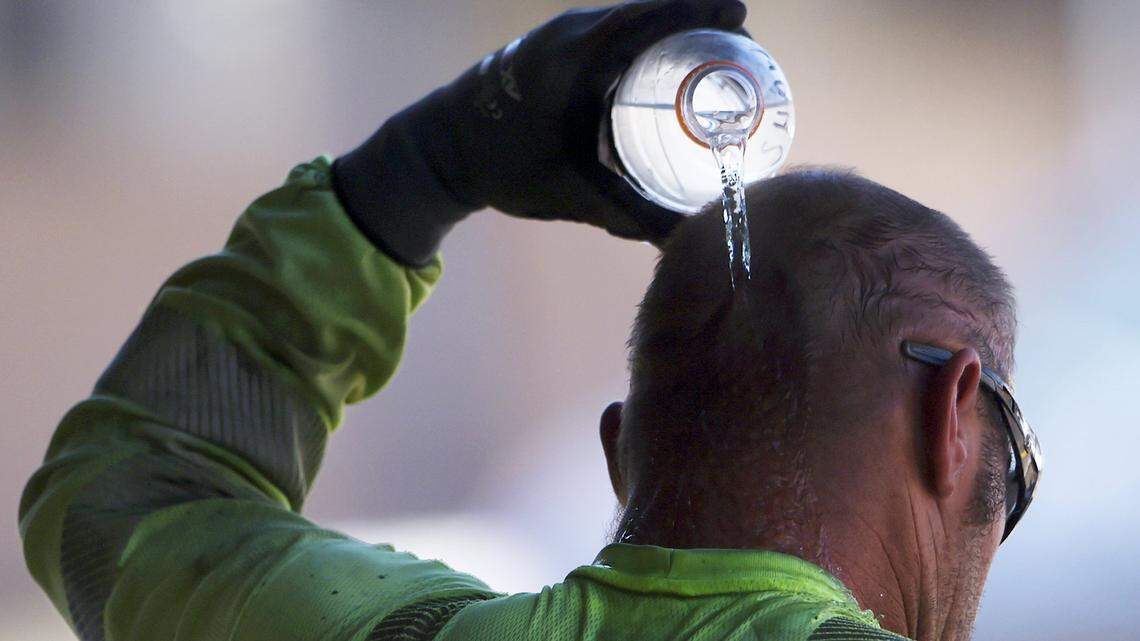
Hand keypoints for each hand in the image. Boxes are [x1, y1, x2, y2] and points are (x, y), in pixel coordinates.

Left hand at [333, 0, 747, 265]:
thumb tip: (683, 242)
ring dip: (667, 24)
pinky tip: (659, 55)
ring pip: (626, 18)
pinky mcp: (549, 44)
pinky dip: (638, 34)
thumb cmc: (501, 168)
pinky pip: (605, 28)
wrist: (439, 150)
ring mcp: (557, 34)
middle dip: (695, 17)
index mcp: (577, 58)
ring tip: (712, 42)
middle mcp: (569, 34)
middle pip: (647, 11)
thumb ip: (628, 215)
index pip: (651, 19)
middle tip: (740, 36)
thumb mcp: (570, 193)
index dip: (699, 12)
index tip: (740, 17)